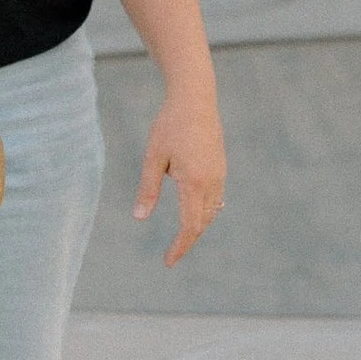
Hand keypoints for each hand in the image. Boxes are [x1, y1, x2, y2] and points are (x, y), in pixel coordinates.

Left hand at [137, 83, 225, 264]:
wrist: (195, 97)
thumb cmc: (170, 125)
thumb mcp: (153, 157)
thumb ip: (148, 189)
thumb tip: (139, 218)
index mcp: (194, 183)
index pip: (190, 227)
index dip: (180, 247)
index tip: (168, 262)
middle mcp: (212, 182)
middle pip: (202, 223)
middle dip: (188, 240)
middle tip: (171, 254)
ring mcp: (219, 174)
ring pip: (211, 211)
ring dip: (197, 226)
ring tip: (181, 238)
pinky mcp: (220, 166)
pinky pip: (216, 198)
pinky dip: (204, 211)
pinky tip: (195, 211)